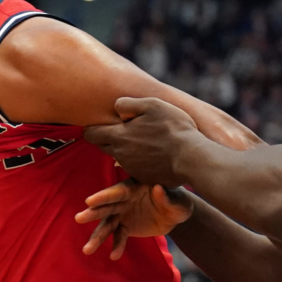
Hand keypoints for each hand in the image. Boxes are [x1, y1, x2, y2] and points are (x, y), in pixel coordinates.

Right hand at [75, 180, 193, 259]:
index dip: (104, 196)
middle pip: (107, 207)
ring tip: (87, 250)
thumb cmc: (178, 200)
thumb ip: (168, 196)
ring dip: (98, 237)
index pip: (117, 191)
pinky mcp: (127, 226)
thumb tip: (158, 189)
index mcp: (134, 187)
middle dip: (93, 213)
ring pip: (108, 225)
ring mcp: (123, 213)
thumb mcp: (178, 200)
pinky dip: (116, 246)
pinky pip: (119, 237)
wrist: (177, 212)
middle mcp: (124, 199)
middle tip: (79, 218)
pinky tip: (113, 256)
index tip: (89, 201)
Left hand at [84, 97, 202, 187]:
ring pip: (119, 157)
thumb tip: (118, 110)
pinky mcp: (144, 177)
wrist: (191, 157)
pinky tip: (153, 153)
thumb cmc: (173, 128)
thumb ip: (128, 104)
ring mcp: (132, 168)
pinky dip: (139, 160)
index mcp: (118, 136)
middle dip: (106, 138)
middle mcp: (121, 155)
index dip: (92, 128)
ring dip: (124, 149)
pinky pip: (135, 167)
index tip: (97, 124)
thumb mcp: (151, 105)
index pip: (91, 134)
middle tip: (120, 130)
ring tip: (141, 140)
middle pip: (102, 146)